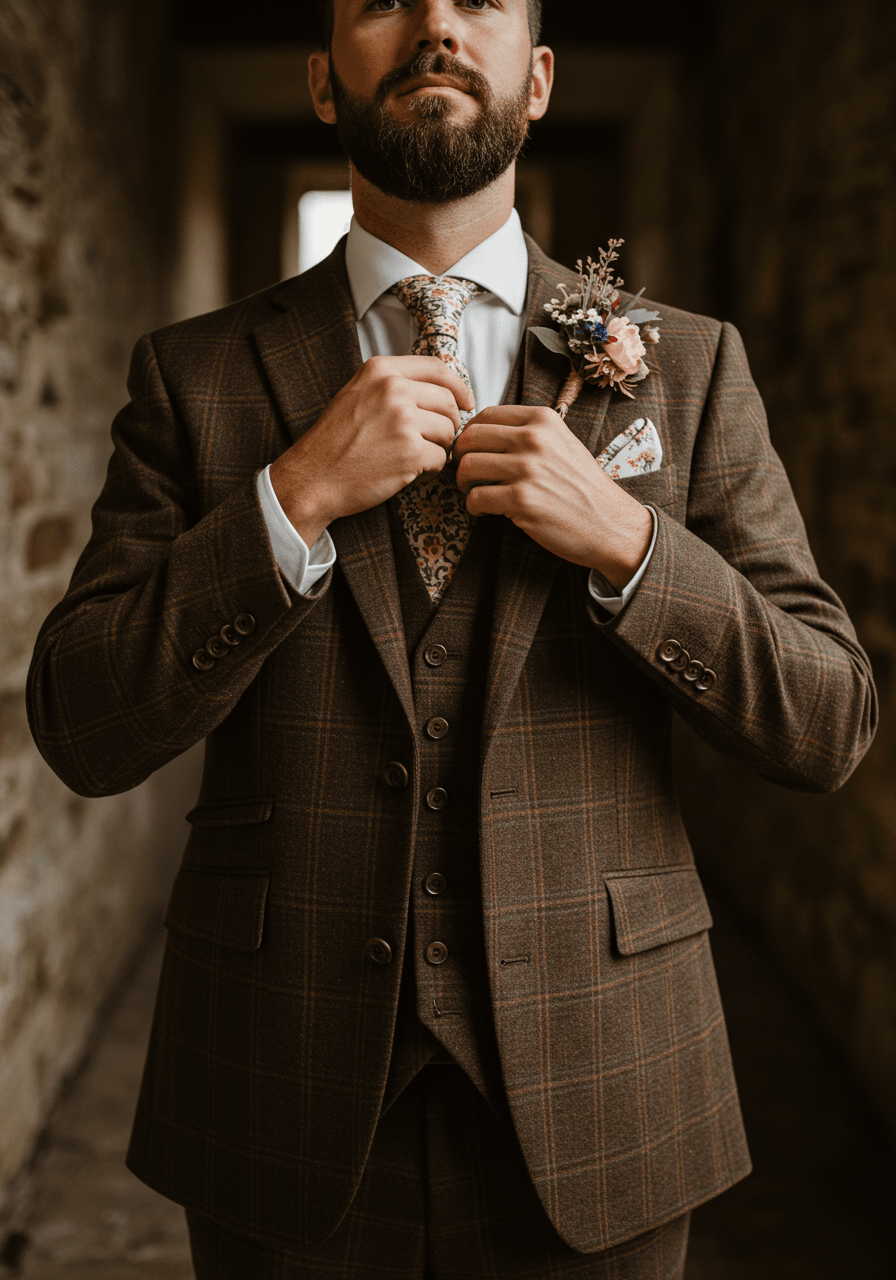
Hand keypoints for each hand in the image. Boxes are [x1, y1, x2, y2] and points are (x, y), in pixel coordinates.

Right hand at [269, 355, 473, 545]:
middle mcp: (392, 390)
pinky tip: (408, 470)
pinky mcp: (410, 452)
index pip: (437, 368)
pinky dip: (431, 468)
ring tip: (412, 455)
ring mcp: (402, 421)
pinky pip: (442, 458)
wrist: (313, 478)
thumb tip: (441, 388)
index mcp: (380, 371)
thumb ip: (393, 384)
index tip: (467, 401)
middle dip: (448, 423)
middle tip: (433, 439)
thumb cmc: (335, 442)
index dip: (458, 386)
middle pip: (448, 402)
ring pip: (448, 431)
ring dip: (438, 446)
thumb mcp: (357, 394)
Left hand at [454, 406, 652, 591]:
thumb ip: (527, 433)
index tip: (471, 450)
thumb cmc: (581, 487)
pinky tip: (485, 510)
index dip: (470, 434)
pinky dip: (473, 506)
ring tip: (474, 492)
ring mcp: (528, 469)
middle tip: (466, 474)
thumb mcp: (561, 444)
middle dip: (460, 458)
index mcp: (543, 420)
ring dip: (463, 483)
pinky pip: (476, 497)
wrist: (609, 523)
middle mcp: (534, 439)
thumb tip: (480, 434)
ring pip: (468, 466)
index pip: (485, 415)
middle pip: (470, 438)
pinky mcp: (521, 500)